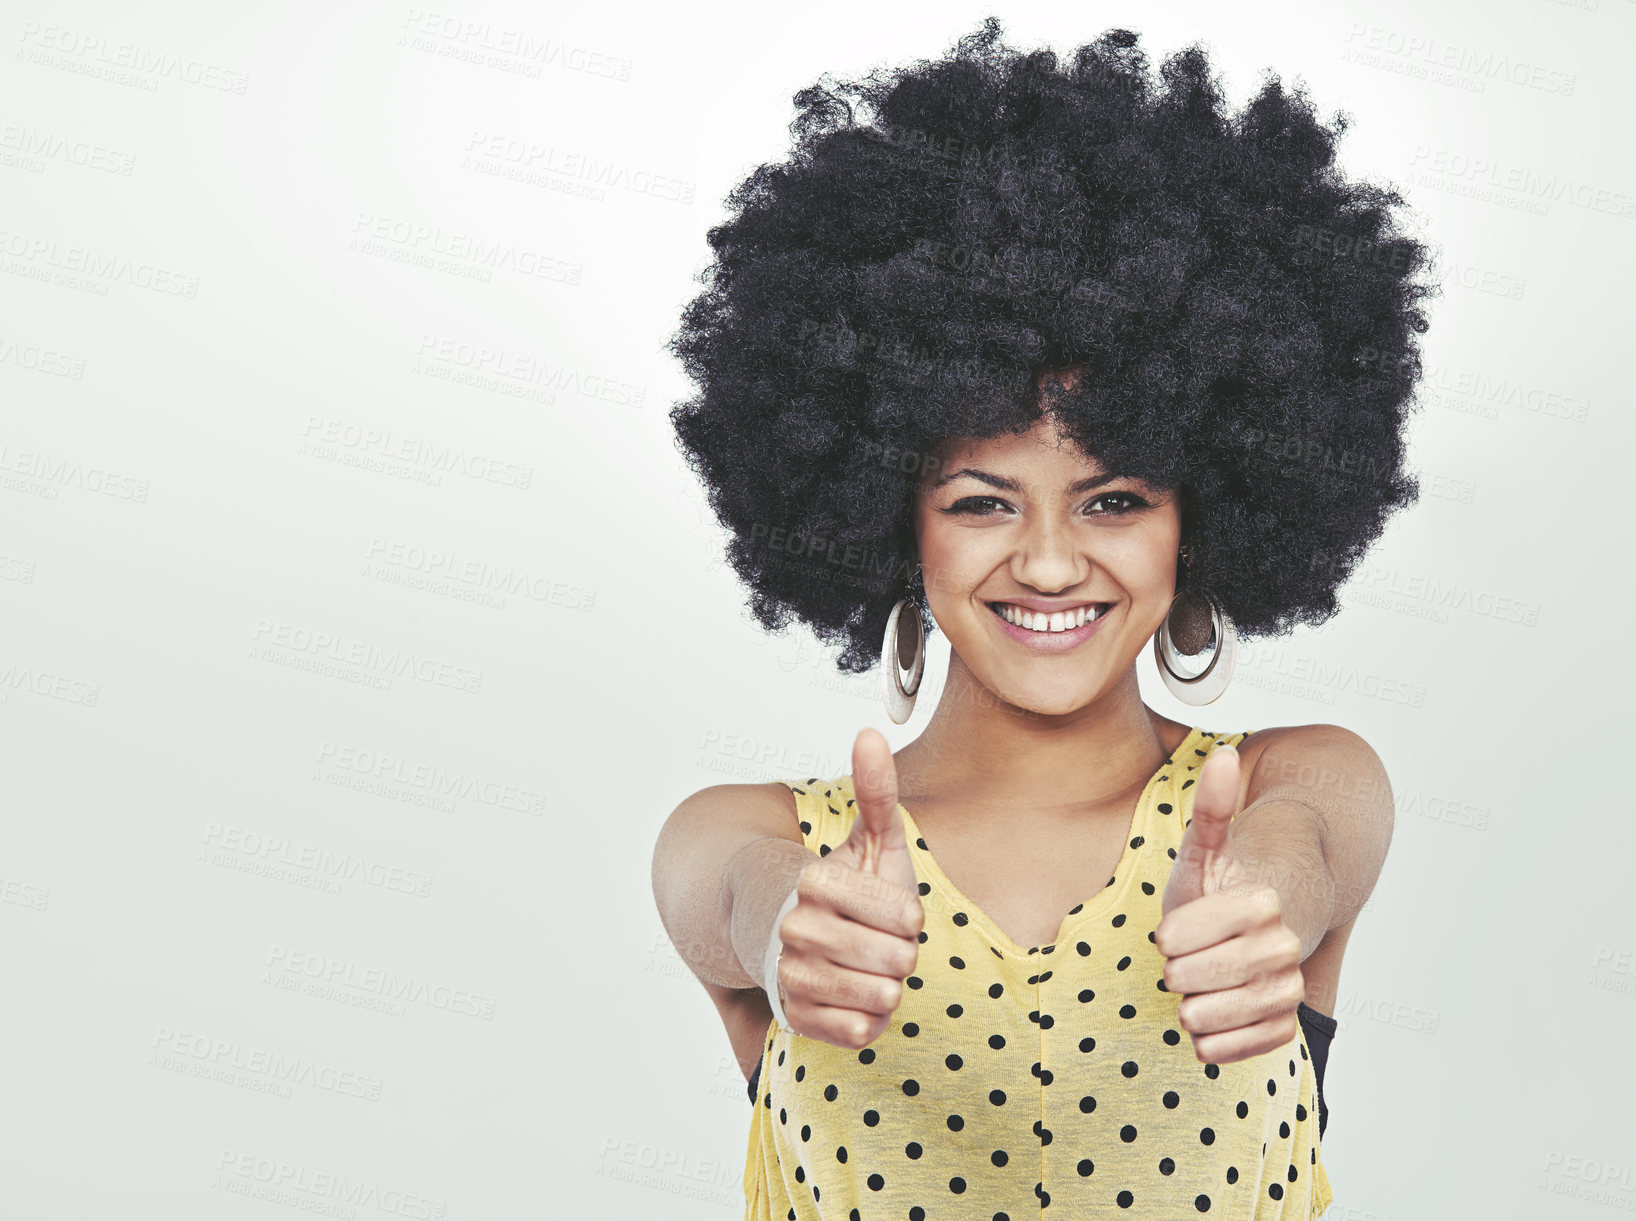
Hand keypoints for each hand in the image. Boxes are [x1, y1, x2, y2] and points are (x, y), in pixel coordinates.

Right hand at [776, 728, 924, 1049]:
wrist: (792, 938)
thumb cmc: (848, 889)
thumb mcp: (872, 839)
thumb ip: (876, 791)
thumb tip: (870, 733)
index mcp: (815, 881)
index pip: (905, 915)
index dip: (910, 915)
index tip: (891, 909)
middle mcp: (794, 928)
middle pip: (896, 959)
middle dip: (902, 953)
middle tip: (881, 941)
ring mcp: (791, 976)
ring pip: (881, 996)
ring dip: (887, 985)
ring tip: (868, 967)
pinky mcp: (795, 1019)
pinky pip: (862, 1031)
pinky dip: (870, 1019)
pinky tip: (854, 996)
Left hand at [1156, 743, 1304, 1064]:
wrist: (1255, 934)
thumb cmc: (1217, 889)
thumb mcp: (1202, 850)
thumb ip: (1212, 809)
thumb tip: (1224, 753)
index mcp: (1262, 901)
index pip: (1190, 933)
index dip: (1171, 935)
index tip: (1171, 930)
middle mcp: (1285, 946)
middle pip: (1198, 976)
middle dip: (1176, 970)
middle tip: (1180, 960)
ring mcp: (1288, 989)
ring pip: (1215, 1015)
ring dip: (1190, 1006)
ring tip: (1193, 987)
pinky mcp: (1284, 1027)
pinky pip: (1239, 1048)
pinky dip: (1213, 1041)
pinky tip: (1207, 1020)